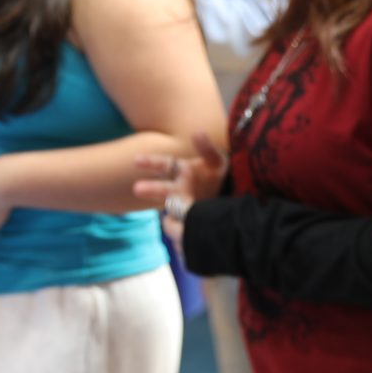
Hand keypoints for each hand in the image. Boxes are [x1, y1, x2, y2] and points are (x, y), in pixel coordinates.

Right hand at [133, 134, 226, 255]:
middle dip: (150, 188)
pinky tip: (181, 239)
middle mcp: (179, 190)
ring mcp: (183, 207)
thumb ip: (207, 149)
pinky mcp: (189, 223)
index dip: (150, 162)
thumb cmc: (223, 177)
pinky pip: (181, 229)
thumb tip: (197, 133)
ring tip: (170, 218)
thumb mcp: (218, 162)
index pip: (164, 165)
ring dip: (169, 213)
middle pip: (162, 189)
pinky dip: (180, 233)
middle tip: (137, 189)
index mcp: (182, 172)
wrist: (234, 199)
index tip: (136, 159)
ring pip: (171, 210)